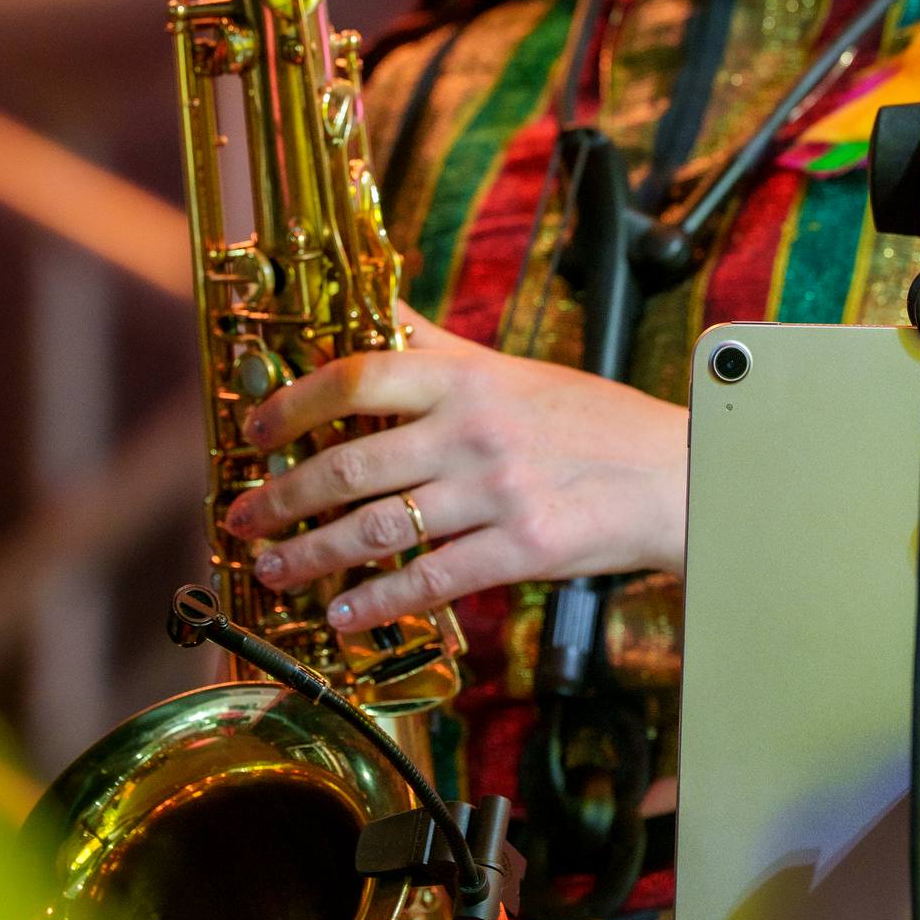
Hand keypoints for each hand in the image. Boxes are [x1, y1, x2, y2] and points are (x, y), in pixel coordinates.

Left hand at [222, 308, 686, 630]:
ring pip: (378, 528)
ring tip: (273, 569)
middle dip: (283, 498)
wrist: (678, 475)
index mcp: (468, 377)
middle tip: (242, 517)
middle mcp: (475, 429)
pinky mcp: (522, 548)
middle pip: (351, 463)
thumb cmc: (592, 422)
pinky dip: (377, 602)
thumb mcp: (511, 369)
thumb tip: (374, 304)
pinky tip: (343, 614)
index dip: (293, 404)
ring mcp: (497, 491)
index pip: (358, 376)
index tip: (255, 431)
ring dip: (312, 556)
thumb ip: (436, 346)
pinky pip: (430, 581)